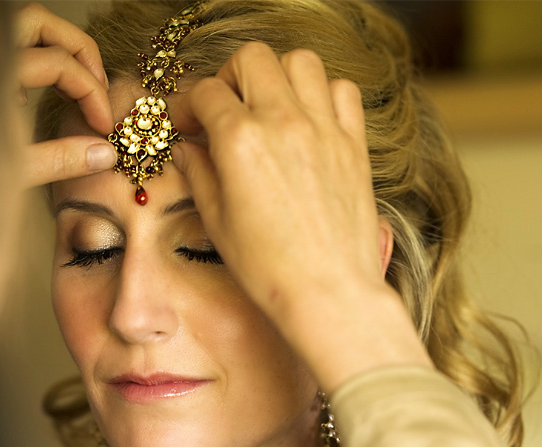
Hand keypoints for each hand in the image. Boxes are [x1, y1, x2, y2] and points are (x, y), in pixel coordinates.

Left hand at [15, 2, 116, 187]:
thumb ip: (62, 160)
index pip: (59, 62)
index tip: (104, 126)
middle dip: (77, 51)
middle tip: (97, 87)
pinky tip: (31, 97)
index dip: (91, 93)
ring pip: (18, 27)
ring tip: (72, 88)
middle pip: (39, 22)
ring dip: (52, 49)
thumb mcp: (12, 174)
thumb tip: (107, 154)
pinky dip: (25, 59)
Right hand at [171, 43, 431, 390]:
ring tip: (270, 105)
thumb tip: (188, 148)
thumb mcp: (217, 222)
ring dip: (278, 74)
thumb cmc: (270, 269)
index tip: (189, 124)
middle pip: (252, 58)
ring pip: (300, 61)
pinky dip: (324, 94)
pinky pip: (343, 91)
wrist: (329, 293)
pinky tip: (311, 119)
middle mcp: (283, 123)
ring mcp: (324, 130)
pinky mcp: (354, 145)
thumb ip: (199, 173)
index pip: (206, 92)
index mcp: (241, 142)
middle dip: (231, 76)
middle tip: (227, 107)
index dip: (189, 105)